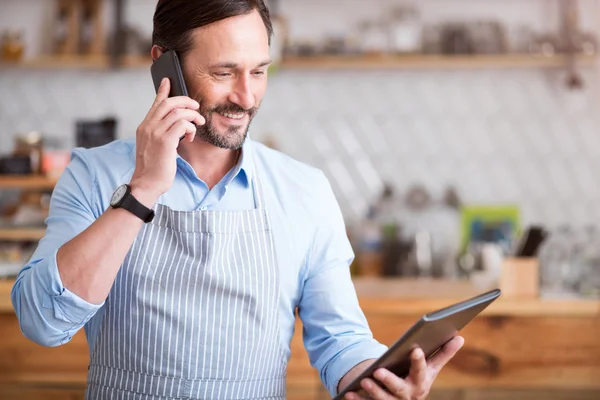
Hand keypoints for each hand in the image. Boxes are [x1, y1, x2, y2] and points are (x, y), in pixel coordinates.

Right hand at [130, 77, 204, 204]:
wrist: (146, 184)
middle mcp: (148, 126)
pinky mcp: (165, 141)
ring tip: (198, 124)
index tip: (168, 81)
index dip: (163, 91)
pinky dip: (191, 128)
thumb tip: (175, 127)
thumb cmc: (154, 168)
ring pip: (178, 112)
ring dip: (192, 116)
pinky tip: (191, 137)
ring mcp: (155, 133)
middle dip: (186, 102)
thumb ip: (161, 134)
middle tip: (196, 108)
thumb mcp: (154, 147)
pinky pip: (182, 125)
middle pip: (169, 103)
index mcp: (144, 127)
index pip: (155, 103)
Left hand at [344, 336, 463, 399]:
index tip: (415, 349)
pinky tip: (348, 393)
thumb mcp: (430, 367)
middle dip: (390, 382)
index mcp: (421, 383)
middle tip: (378, 371)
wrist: (407, 397)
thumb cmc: (418, 376)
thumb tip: (460, 337)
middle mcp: (408, 396)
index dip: (418, 362)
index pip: (421, 372)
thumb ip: (443, 353)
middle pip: (400, 390)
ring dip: (373, 392)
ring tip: (364, 380)